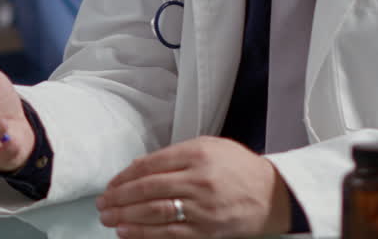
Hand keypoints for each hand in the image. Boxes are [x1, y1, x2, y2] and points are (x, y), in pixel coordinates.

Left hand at [96, 136, 290, 237]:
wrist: (275, 195)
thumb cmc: (238, 167)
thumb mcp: (208, 146)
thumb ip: (173, 155)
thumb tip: (137, 168)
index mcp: (196, 155)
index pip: (148, 166)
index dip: (123, 177)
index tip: (109, 185)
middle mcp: (198, 181)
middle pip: (147, 190)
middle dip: (118, 198)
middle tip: (101, 204)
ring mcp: (203, 208)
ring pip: (155, 213)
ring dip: (126, 217)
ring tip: (108, 219)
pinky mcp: (208, 231)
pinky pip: (171, 234)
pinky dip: (145, 234)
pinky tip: (127, 233)